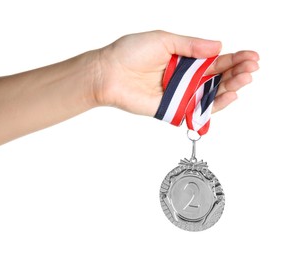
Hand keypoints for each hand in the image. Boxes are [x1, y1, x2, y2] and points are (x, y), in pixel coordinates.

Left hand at [90, 30, 258, 115]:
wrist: (109, 73)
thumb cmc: (130, 53)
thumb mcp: (164, 39)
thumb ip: (191, 45)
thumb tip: (218, 46)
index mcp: (183, 59)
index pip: (214, 60)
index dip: (233, 58)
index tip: (251, 56)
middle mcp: (184, 77)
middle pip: (216, 77)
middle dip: (236, 72)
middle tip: (251, 68)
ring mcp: (179, 94)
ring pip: (210, 94)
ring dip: (230, 87)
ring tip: (244, 79)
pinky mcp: (172, 109)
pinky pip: (196, 109)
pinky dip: (213, 105)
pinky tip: (228, 96)